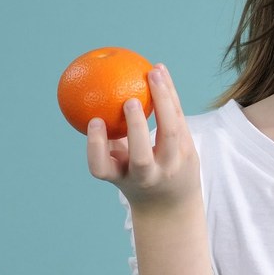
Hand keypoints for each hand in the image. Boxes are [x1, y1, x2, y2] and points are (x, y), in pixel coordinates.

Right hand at [85, 63, 202, 214]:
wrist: (171, 203)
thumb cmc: (134, 174)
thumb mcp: (118, 163)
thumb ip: (107, 137)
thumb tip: (84, 97)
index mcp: (121, 178)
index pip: (102, 169)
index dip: (96, 147)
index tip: (94, 121)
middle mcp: (146, 177)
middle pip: (141, 157)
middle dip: (137, 128)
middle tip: (129, 100)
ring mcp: (171, 166)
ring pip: (171, 133)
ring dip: (163, 100)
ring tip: (154, 73)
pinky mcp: (189, 153)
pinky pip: (180, 119)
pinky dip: (170, 94)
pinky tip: (161, 71)